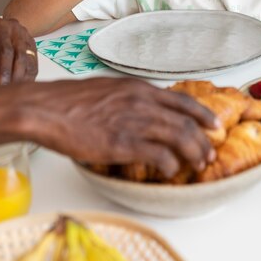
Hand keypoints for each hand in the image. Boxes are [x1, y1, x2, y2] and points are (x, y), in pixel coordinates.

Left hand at [0, 18, 37, 85]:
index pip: (5, 50)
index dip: (4, 69)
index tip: (0, 84)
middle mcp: (15, 28)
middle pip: (20, 55)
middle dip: (14, 76)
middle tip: (6, 90)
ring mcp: (26, 37)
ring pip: (29, 62)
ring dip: (20, 78)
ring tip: (9, 89)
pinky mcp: (31, 48)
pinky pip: (33, 66)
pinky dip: (25, 78)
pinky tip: (15, 85)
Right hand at [24, 77, 217, 177]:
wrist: (46, 109)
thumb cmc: (70, 102)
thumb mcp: (107, 90)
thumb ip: (129, 98)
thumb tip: (142, 109)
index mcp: (138, 89)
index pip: (181, 100)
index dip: (202, 114)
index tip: (214, 124)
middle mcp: (142, 102)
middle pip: (186, 122)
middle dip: (202, 140)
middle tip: (209, 153)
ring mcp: (134, 122)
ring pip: (179, 138)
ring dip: (193, 153)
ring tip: (197, 165)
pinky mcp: (122, 143)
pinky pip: (159, 156)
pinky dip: (170, 165)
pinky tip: (169, 171)